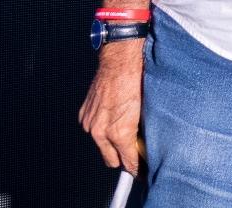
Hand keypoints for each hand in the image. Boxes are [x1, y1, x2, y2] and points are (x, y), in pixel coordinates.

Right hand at [79, 40, 144, 172]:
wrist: (120, 61)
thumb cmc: (137, 82)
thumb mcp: (146, 111)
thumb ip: (143, 133)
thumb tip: (145, 146)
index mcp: (119, 132)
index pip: (128, 162)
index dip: (137, 168)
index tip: (143, 170)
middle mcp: (101, 131)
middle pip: (112, 160)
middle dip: (123, 158)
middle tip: (136, 152)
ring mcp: (90, 123)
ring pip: (102, 146)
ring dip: (112, 142)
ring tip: (126, 128)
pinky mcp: (84, 115)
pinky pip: (94, 131)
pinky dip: (103, 128)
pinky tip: (115, 117)